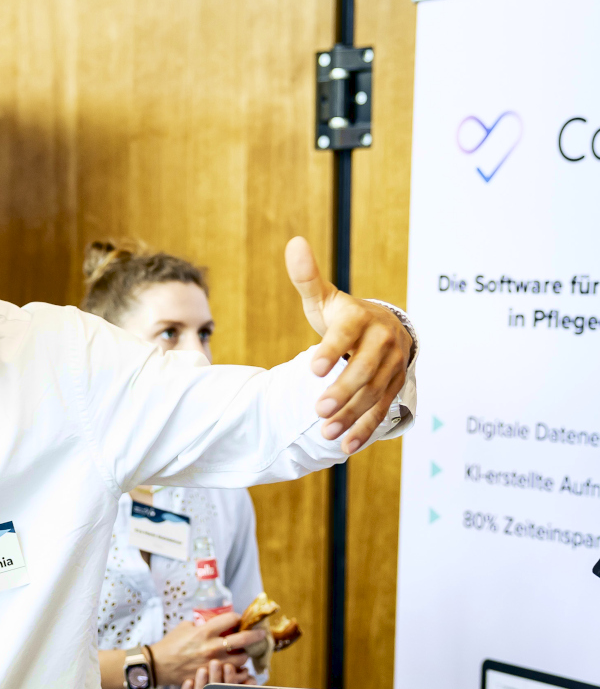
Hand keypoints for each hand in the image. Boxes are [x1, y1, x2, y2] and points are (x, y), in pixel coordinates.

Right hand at [149, 613, 265, 687]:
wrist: (159, 665)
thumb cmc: (170, 644)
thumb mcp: (184, 627)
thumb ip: (200, 624)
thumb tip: (212, 622)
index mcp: (205, 631)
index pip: (231, 619)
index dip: (238, 617)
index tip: (240, 619)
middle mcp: (212, 646)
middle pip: (243, 639)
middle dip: (256, 635)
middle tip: (262, 634)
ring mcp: (213, 663)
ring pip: (242, 659)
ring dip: (245, 655)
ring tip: (243, 653)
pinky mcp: (212, 675)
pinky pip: (232, 674)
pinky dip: (237, 670)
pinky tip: (237, 668)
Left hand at [182, 658, 254, 688]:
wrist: (203, 671)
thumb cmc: (227, 673)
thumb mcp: (239, 675)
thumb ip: (246, 679)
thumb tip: (250, 681)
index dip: (230, 680)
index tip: (228, 666)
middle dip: (216, 678)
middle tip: (215, 662)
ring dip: (201, 684)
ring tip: (202, 670)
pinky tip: (188, 681)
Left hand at [286, 236, 413, 452]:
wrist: (386, 330)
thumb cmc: (345, 316)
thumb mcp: (326, 298)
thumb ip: (307, 277)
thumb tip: (294, 243)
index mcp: (360, 319)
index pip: (346, 334)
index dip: (331, 350)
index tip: (312, 368)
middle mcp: (381, 343)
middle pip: (363, 369)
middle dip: (342, 390)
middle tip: (318, 409)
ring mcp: (391, 367)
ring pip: (372, 393)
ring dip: (351, 414)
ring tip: (325, 432)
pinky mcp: (393, 387)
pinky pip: (381, 410)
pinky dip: (364, 428)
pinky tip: (344, 445)